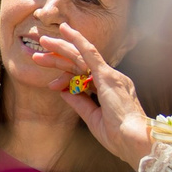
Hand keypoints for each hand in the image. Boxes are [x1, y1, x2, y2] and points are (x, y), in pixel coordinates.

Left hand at [33, 23, 152, 166]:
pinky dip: (78, 40)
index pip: (84, 78)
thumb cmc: (117, 136)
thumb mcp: (92, 118)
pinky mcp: (107, 76)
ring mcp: (111, 76)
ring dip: (61, 49)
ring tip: (43, 41)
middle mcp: (112, 79)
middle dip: (59, 58)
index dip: (66, 78)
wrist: (133, 140)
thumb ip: (79, 103)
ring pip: (80, 57)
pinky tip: (66, 31)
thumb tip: (63, 91)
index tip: (51, 84)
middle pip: (80, 64)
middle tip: (39, 56)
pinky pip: (90, 53)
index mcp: (111, 90)